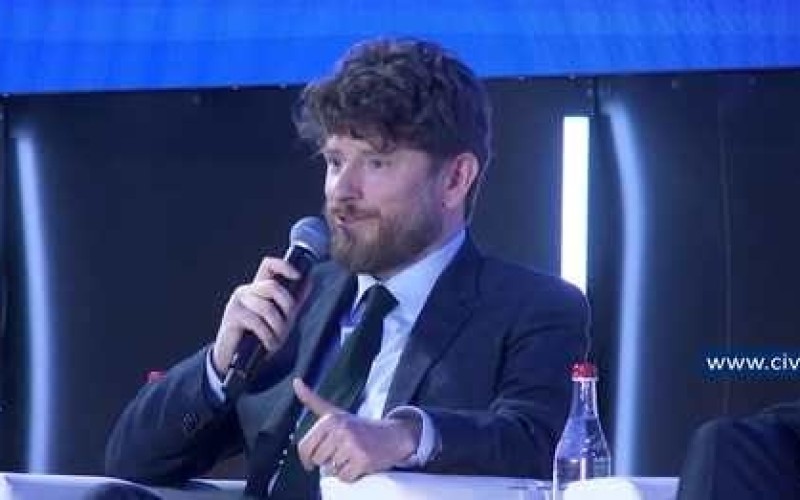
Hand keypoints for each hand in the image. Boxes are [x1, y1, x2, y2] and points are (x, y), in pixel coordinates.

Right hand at [211, 257, 310, 375]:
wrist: (234, 358)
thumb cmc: (258, 336)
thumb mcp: (280, 318)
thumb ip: (293, 301)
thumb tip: (309, 281)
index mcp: (258, 288)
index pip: (269, 265)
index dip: (284, 266)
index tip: (298, 276)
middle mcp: (247, 291)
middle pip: (272, 286)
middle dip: (287, 307)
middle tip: (289, 325)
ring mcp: (238, 302)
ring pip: (266, 307)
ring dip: (278, 327)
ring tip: (278, 340)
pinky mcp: (232, 316)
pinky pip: (257, 322)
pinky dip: (268, 337)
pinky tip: (269, 345)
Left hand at [293, 378, 420, 481]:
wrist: (392, 435)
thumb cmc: (358, 427)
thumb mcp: (334, 412)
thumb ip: (313, 400)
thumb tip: (295, 381)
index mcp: (330, 419)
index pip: (304, 448)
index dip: (306, 459)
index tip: (311, 462)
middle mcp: (340, 429)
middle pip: (318, 460)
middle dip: (328, 461)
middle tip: (342, 451)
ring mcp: (352, 444)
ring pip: (331, 470)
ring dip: (340, 468)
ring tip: (352, 455)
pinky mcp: (363, 459)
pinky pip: (345, 477)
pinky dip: (351, 475)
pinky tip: (359, 463)